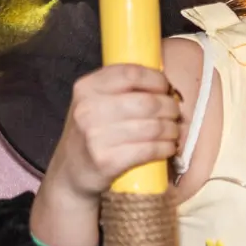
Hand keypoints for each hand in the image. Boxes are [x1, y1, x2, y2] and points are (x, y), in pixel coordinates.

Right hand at [42, 64, 183, 201]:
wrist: (70, 172)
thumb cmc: (93, 132)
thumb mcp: (95, 102)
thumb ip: (121, 88)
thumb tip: (165, 84)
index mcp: (86, 88)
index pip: (131, 73)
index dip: (157, 79)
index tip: (166, 88)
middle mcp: (88, 109)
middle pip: (148, 102)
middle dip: (170, 108)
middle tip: (175, 114)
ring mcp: (95, 136)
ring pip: (153, 127)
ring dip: (172, 130)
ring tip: (173, 132)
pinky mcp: (106, 161)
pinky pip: (149, 150)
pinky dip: (166, 148)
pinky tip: (168, 148)